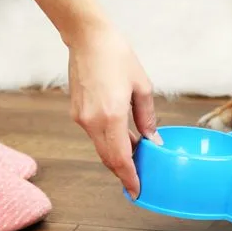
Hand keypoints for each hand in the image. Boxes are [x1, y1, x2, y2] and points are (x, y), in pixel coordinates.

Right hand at [67, 23, 161, 197]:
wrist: (88, 39)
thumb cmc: (118, 56)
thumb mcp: (142, 86)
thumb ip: (147, 117)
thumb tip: (154, 140)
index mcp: (111, 115)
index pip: (120, 158)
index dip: (129, 177)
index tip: (137, 191)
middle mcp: (92, 121)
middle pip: (108, 158)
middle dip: (123, 172)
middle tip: (138, 180)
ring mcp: (81, 118)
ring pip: (101, 148)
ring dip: (117, 155)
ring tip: (136, 156)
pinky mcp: (77, 112)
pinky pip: (94, 135)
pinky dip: (108, 141)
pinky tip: (123, 137)